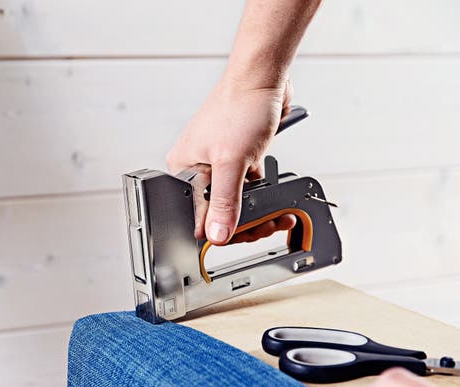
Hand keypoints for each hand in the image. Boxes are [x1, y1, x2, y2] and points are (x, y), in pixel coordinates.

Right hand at [167, 75, 295, 244]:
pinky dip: (262, 195)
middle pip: (218, 211)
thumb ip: (224, 202)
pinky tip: (274, 198)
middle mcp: (198, 168)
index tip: (246, 234)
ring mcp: (218, 164)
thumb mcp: (231, 162)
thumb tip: (216, 234)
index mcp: (183, 170)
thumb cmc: (240, 106)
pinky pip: (247, 188)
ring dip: (258, 211)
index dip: (220, 229)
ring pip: (235, 201)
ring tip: (276, 214)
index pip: (197, 216)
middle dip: (246, 221)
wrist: (263, 79)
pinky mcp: (237, 159)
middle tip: (267, 224)